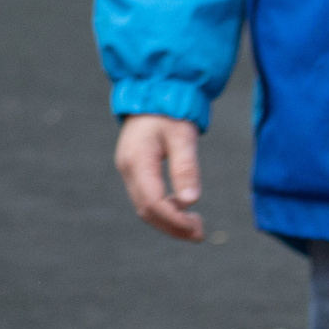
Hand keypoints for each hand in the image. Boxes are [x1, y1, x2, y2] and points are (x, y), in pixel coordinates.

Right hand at [114, 114, 204, 241]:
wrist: (152, 95)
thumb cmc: (170, 113)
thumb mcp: (183, 137)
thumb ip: (186, 168)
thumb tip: (190, 201)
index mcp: (137, 160)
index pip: (153, 201)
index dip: (175, 220)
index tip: (198, 228)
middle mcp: (127, 168)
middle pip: (146, 210)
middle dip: (172, 227)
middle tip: (200, 234)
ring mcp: (128, 170)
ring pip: (144, 207)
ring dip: (168, 222)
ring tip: (194, 227)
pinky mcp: (133, 170)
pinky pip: (145, 198)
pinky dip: (163, 210)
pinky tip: (181, 209)